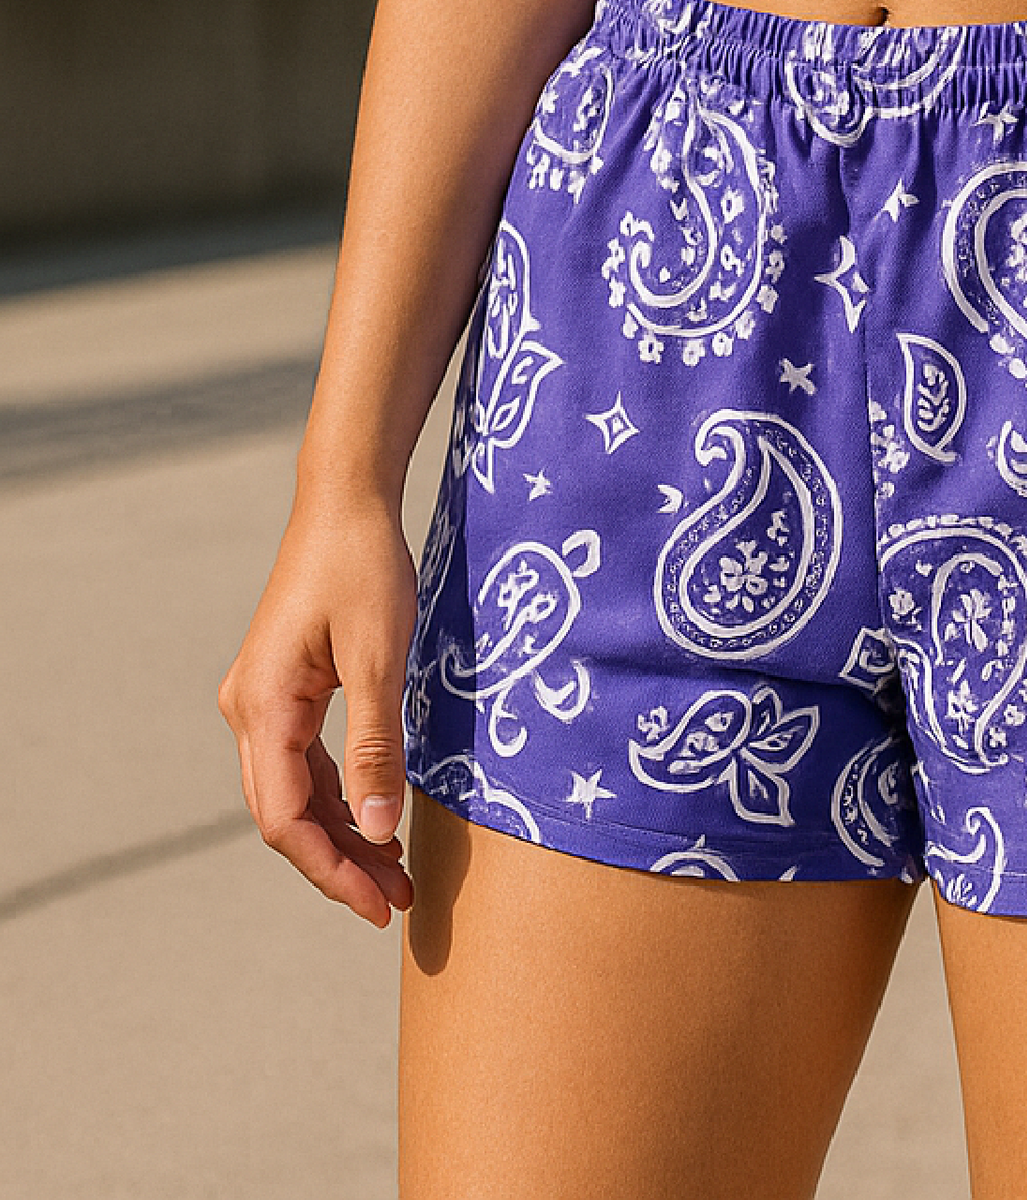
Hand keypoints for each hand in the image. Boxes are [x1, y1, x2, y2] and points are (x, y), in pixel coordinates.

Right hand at [218, 495, 419, 927]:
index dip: (330, 871)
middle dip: (340, 864)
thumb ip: (377, 745)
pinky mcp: (284, 690)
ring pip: (295, 793)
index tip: (380, 905)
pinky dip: (339, 797)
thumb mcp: (380, 656)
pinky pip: (304, 763)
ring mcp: (262, 701)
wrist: (345, 501)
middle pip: (285, 814)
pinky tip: (376, 819)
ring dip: (342, 835)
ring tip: (396, 875)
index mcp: (262, 707)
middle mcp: (249, 711)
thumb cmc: (364, 567)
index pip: (284, 818)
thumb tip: (379, 830)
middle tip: (399, 903)